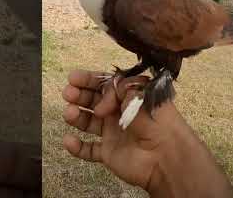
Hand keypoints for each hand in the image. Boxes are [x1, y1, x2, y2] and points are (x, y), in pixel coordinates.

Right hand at [62, 70, 232, 197]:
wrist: (165, 154)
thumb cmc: (157, 120)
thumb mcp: (138, 95)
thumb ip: (116, 91)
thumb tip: (99, 104)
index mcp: (129, 96)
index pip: (105, 84)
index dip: (89, 80)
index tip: (73, 78)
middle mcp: (119, 112)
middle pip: (93, 101)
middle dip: (79, 95)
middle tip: (68, 93)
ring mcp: (113, 133)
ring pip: (88, 122)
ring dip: (76, 116)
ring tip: (69, 113)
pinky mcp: (109, 153)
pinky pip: (88, 150)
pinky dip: (77, 147)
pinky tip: (69, 140)